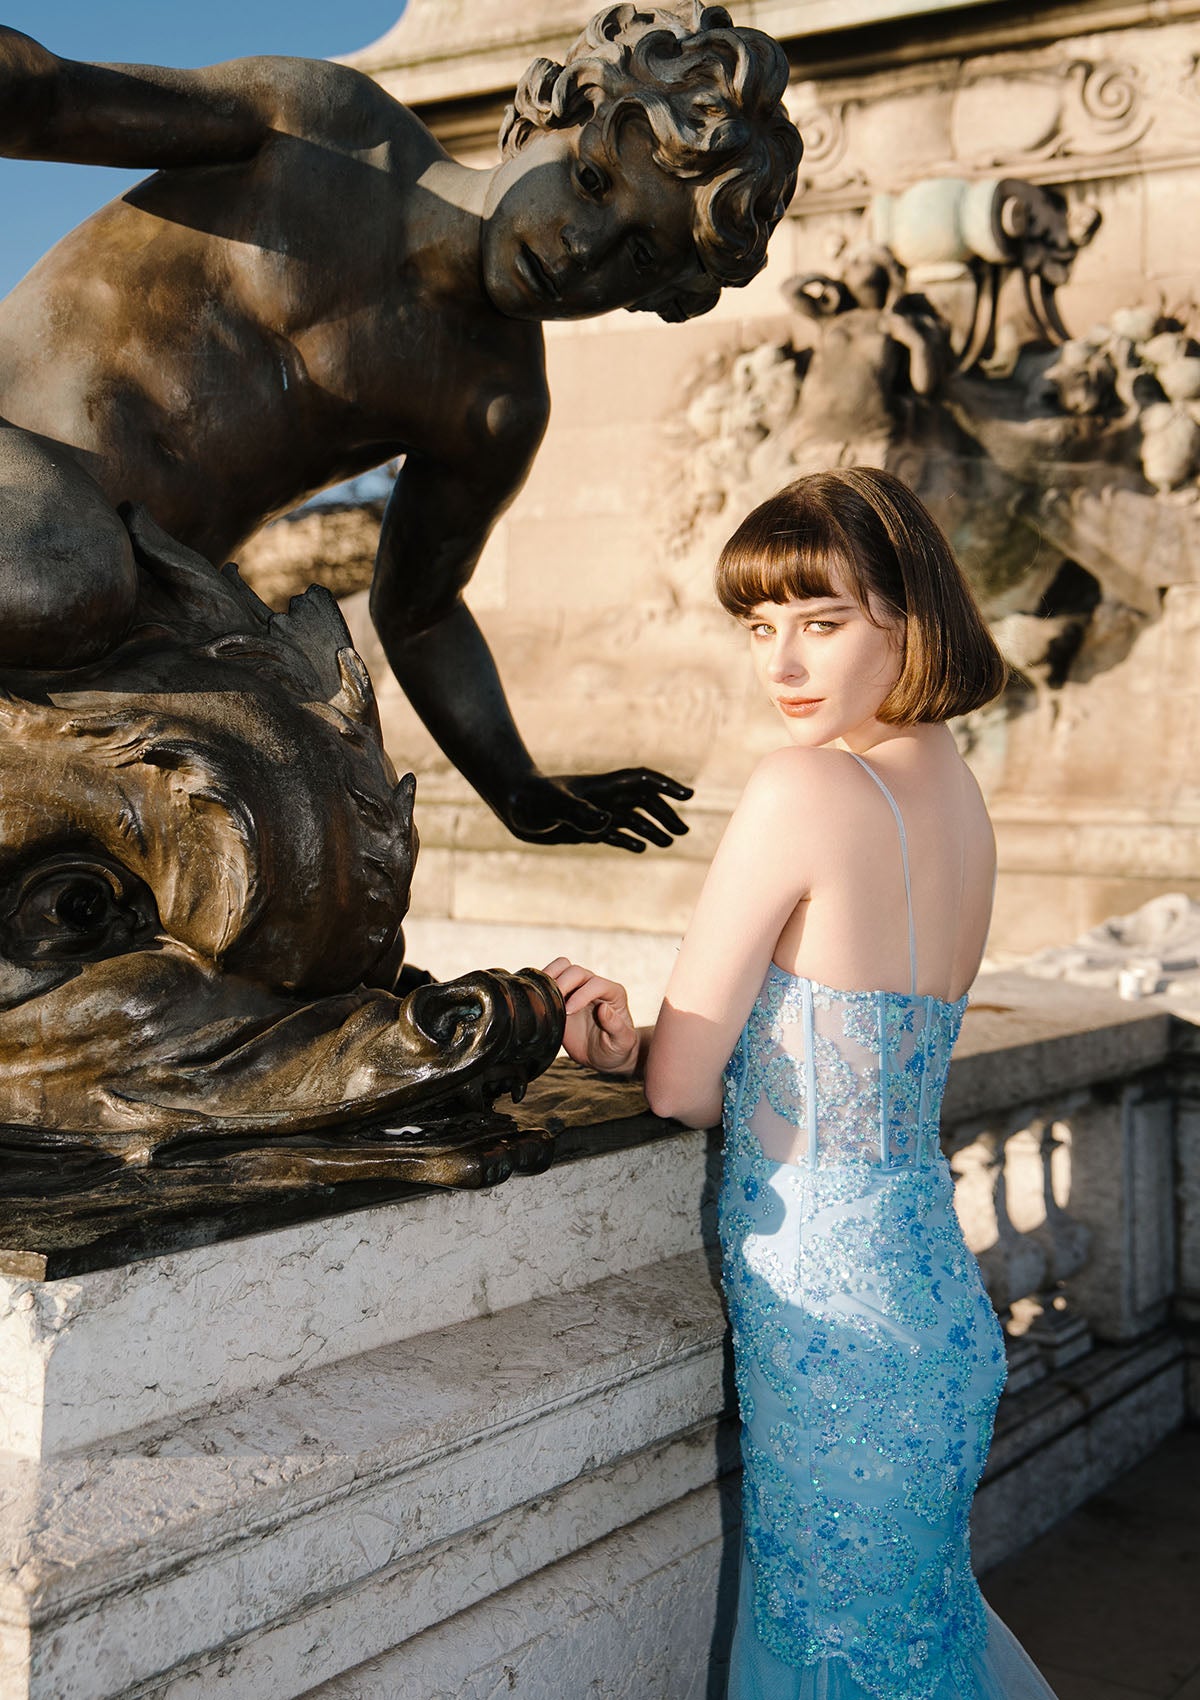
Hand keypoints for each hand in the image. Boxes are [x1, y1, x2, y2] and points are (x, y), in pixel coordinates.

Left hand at [502, 770, 691, 852]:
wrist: (511, 805)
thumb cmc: (531, 800)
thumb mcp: (554, 807)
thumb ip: (580, 813)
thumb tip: (606, 823)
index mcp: (602, 789)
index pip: (642, 782)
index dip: (666, 788)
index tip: (688, 796)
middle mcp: (604, 799)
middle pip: (644, 803)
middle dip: (665, 814)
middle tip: (684, 832)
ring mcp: (596, 813)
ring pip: (632, 819)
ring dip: (653, 828)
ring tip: (671, 842)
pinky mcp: (585, 828)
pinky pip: (614, 833)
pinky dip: (630, 839)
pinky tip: (641, 848)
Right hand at [543, 957, 638, 1075]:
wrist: (602, 1056)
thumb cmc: (616, 1048)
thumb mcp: (622, 1042)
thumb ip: (616, 1026)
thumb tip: (603, 1009)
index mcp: (613, 993)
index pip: (595, 983)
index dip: (581, 994)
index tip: (569, 1011)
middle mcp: (595, 986)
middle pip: (576, 971)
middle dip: (563, 984)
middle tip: (553, 1004)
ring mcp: (577, 989)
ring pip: (562, 967)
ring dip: (550, 977)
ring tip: (543, 995)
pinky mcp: (562, 995)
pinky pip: (550, 980)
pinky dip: (541, 984)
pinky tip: (536, 998)